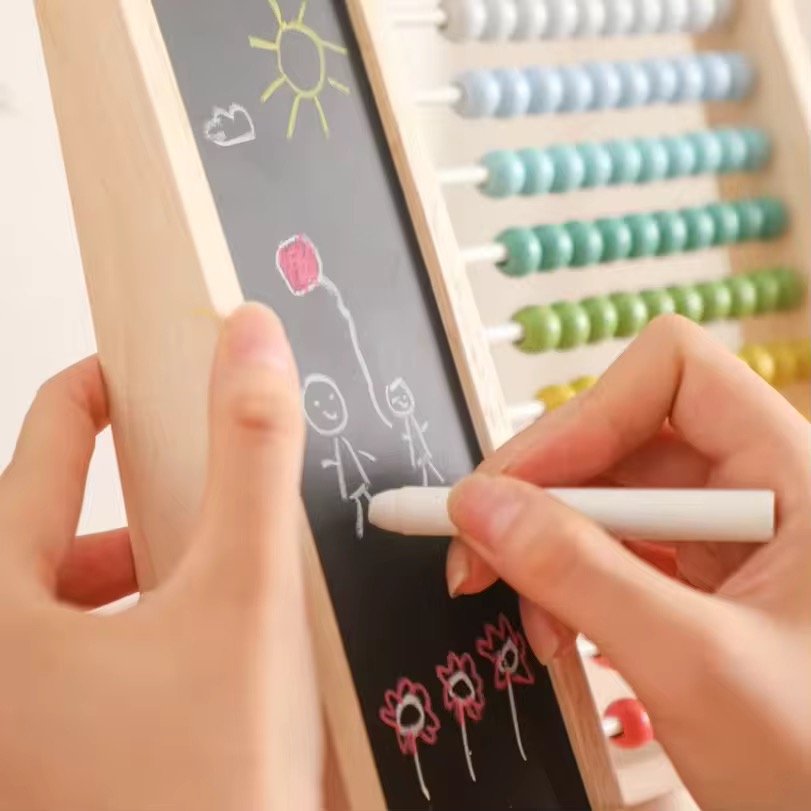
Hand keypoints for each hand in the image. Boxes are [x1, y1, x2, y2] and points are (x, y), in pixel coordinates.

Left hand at [0, 305, 321, 810]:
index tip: (141, 371)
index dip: (102, 393)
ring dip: (123, 573)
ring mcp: (5, 714)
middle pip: (42, 530)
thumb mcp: (245, 602)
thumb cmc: (205, 792)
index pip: (46, 446)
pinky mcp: (28, 750)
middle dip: (125, 501)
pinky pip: (59, 656)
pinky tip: (174, 656)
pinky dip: (116, 632)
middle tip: (191, 493)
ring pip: (50, 600)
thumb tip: (253, 340)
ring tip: (190, 582)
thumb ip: (252, 458)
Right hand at [446, 316, 810, 810]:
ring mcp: (719, 535)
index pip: (673, 371)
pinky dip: (563, 582)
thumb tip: (476, 505)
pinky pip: (607, 548)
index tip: (521, 486)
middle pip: (617, 435)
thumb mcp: (694, 665)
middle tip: (470, 550)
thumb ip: (579, 576)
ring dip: (543, 547)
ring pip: (601, 496)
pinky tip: (555, 631)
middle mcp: (752, 487)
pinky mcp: (693, 578)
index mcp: (790, 474)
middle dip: (537, 493)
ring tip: (527, 620)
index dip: (589, 413)